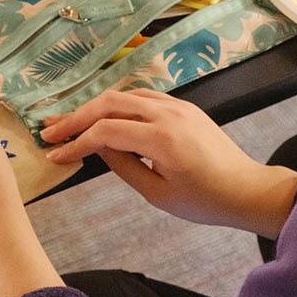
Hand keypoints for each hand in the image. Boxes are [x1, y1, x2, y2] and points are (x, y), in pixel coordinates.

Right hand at [41, 89, 296, 239]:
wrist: (246, 189)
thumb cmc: (203, 201)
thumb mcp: (157, 193)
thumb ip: (123, 166)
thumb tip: (95, 148)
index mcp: (161, 139)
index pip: (105, 132)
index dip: (76, 142)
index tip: (53, 154)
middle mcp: (167, 113)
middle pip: (109, 103)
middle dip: (76, 116)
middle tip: (49, 131)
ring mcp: (177, 105)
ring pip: (124, 95)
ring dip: (94, 107)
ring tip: (69, 122)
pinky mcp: (183, 106)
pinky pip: (142, 97)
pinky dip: (117, 105)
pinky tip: (102, 116)